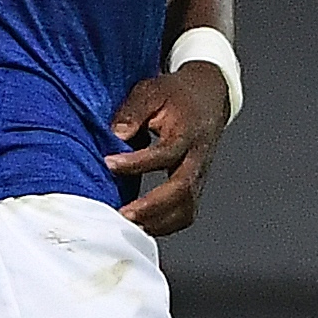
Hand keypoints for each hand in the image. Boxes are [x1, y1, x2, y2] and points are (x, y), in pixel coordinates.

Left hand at [104, 65, 234, 237]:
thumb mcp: (152, 91)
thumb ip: (133, 112)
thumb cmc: (176, 95)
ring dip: (158, 222)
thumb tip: (116, 134)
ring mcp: (199, 174)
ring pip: (186, 208)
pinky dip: (165, 225)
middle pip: (182, 189)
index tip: (109, 163)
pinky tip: (141, 226)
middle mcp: (197, 157)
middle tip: (123, 215)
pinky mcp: (195, 185)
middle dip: (152, 206)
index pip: (165, 152)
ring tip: (128, 226)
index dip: (137, 162)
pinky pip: (185, 213)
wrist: (209, 96)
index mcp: (187, 131)